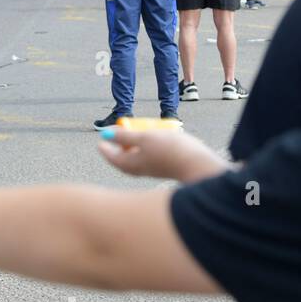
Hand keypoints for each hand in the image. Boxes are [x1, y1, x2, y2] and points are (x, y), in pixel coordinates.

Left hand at [97, 127, 230, 182]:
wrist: (198, 164)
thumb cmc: (169, 150)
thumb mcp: (144, 138)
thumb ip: (125, 136)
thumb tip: (107, 134)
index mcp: (130, 165)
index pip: (112, 156)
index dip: (106, 146)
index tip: (102, 138)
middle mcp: (140, 170)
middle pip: (125, 157)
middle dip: (122, 144)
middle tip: (120, 131)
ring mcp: (153, 170)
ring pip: (139, 156)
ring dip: (137, 144)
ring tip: (140, 131)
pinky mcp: (166, 167)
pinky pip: (152, 156)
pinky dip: (150, 147)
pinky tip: (158, 138)